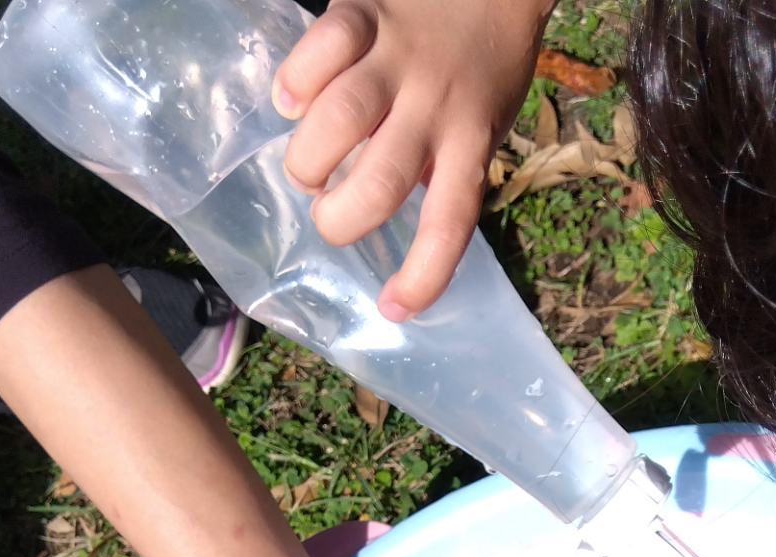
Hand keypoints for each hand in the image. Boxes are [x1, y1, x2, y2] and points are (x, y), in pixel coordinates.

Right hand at [273, 0, 551, 317]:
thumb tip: (378, 212)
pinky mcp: (362, 11)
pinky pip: (319, 48)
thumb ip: (441, 168)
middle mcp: (434, 106)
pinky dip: (296, 81)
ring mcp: (397, 59)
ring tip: (308, 166)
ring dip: (309, 159)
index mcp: (471, 142)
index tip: (395, 307)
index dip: (421, 274)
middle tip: (329, 210)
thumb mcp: (482, 126)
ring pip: (338, 120)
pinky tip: (293, 98)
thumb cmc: (483, 65)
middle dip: (339, 218)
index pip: (450, 224)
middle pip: (378, 184)